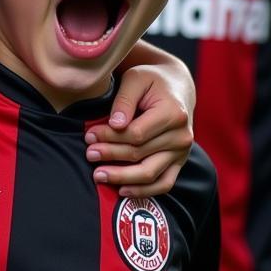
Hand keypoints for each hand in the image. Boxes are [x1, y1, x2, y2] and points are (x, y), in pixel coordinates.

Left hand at [86, 63, 193, 196]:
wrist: (177, 88)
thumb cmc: (152, 81)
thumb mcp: (136, 79)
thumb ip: (124, 100)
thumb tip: (115, 125)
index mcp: (173, 113)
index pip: (136, 134)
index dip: (110, 137)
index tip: (89, 136)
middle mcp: (182, 136)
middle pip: (140, 154)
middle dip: (110, 155)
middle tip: (88, 154)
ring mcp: (182, 152)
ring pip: (150, 173)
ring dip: (122, 177)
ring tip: (98, 175)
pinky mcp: (179, 162)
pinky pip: (163, 184)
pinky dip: (143, 191)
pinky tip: (122, 190)